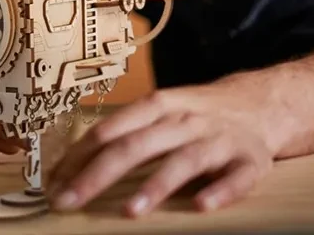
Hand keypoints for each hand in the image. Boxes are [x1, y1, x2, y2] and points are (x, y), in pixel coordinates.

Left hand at [46, 83, 275, 215]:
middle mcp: (184, 120)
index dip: (79, 157)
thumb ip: (125, 132)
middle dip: (98, 175)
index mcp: (158, 106)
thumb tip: (72, 163)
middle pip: (137, 146)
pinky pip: (235, 179)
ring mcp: (217, 140)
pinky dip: (220, 192)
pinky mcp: (249, 160)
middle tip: (68, 202)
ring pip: (183, 161)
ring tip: (129, 211)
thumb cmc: (196, 114)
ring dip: (156, 185)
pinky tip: (202, 207)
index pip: (111, 130)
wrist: (259, 103)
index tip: (54, 183)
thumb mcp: (161, 112)